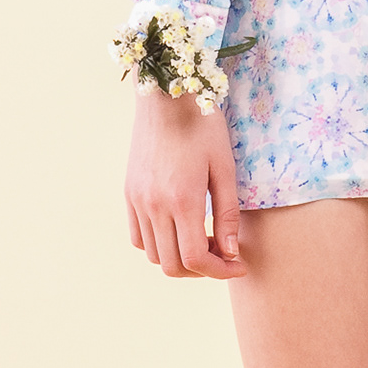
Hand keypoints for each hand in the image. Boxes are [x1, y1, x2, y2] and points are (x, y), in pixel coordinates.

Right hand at [124, 85, 246, 281]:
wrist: (166, 96)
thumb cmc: (203, 127)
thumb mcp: (225, 168)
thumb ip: (227, 214)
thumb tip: (230, 253)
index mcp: (182, 200)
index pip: (196, 259)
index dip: (220, 271)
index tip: (238, 265)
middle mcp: (154, 205)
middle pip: (173, 265)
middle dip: (202, 269)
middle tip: (223, 251)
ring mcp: (137, 200)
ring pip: (154, 255)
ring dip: (179, 258)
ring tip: (203, 238)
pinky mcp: (129, 193)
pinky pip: (138, 236)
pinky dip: (159, 244)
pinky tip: (179, 228)